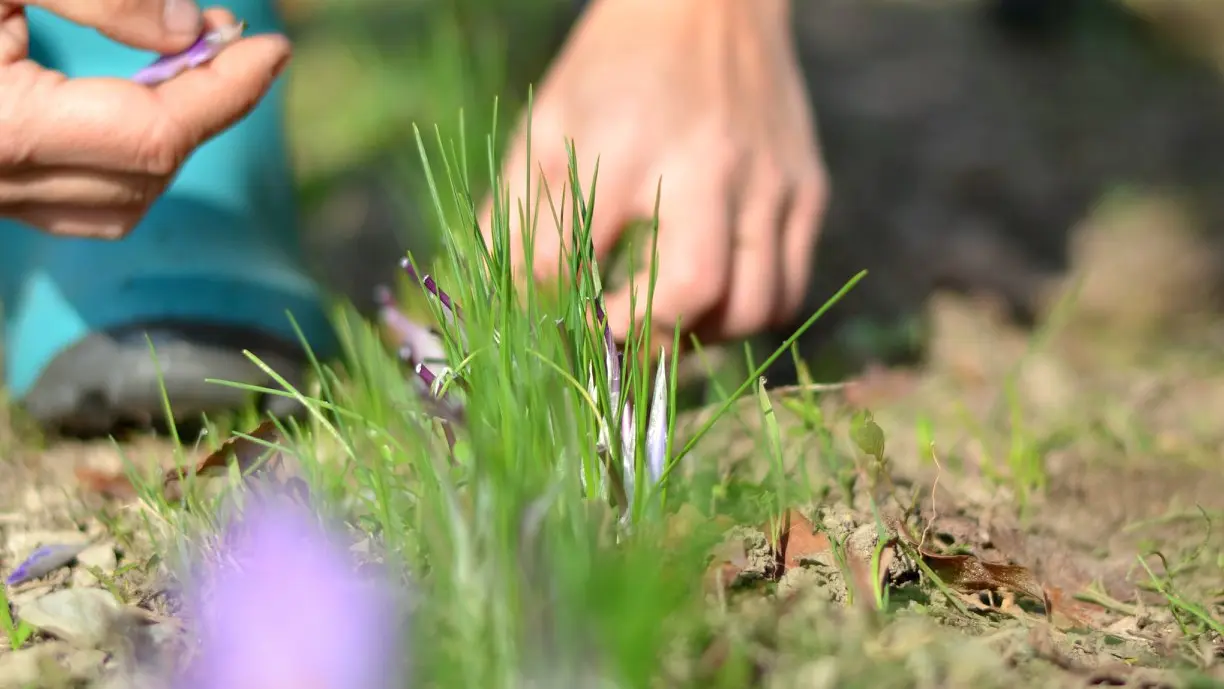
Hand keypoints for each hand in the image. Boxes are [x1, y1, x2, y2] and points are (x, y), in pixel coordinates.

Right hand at [0, 0, 290, 238]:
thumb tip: (187, 30)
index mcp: (6, 129)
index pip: (156, 132)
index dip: (227, 91)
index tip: (272, 49)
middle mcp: (3, 184)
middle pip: (151, 170)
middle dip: (205, 103)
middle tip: (221, 34)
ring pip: (126, 202)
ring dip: (173, 135)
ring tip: (182, 61)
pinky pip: (87, 206)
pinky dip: (132, 161)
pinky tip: (135, 102)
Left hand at [481, 0, 827, 346]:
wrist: (709, 2)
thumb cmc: (614, 68)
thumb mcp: (548, 122)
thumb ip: (516, 210)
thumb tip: (494, 296)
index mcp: (622, 145)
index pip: (573, 260)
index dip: (554, 309)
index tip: (554, 324)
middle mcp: (704, 165)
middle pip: (689, 290)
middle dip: (642, 336)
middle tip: (617, 340)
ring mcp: (766, 181)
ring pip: (751, 304)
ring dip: (703, 338)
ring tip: (669, 326)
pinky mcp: (806, 190)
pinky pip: (789, 285)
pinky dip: (749, 315)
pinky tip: (715, 304)